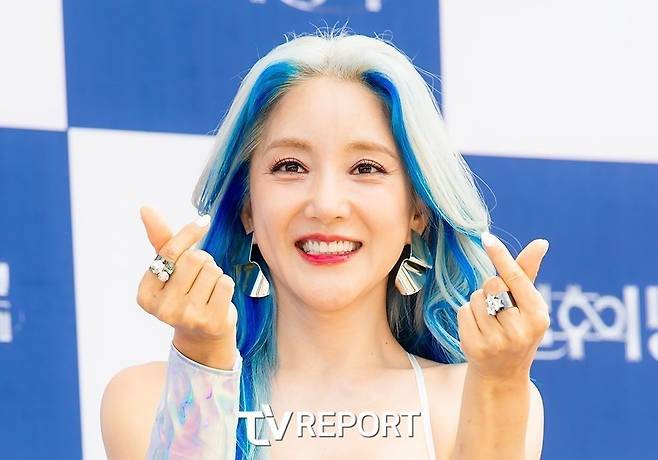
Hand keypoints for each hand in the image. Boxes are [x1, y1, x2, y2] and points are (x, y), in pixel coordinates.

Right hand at [136, 206, 238, 369]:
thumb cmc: (185, 294)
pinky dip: (226, 285)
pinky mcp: (211, 322)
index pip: (168, 251)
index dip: (188, 234)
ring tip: (208, 290)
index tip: (203, 222)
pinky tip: (218, 299)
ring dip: (215, 274)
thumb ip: (161, 241)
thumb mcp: (170, 269)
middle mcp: (163, 309)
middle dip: (203, 261)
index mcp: (145, 294)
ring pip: (212, 270)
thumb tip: (146, 209)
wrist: (203, 336)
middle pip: (194, 259)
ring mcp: (187, 317)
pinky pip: (226, 283)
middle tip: (200, 277)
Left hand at [456, 232, 550, 382]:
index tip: (487, 237)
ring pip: (475, 298)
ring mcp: (497, 341)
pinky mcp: (476, 347)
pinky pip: (463, 312)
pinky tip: (477, 330)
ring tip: (489, 321)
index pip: (515, 278)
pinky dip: (466, 315)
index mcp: (538, 315)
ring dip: (477, 304)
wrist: (502, 373)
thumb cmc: (517, 329)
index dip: (501, 256)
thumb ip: (527, 273)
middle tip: (498, 308)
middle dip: (490, 289)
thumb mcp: (528, 305)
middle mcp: (520, 330)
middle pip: (491, 285)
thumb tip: (540, 242)